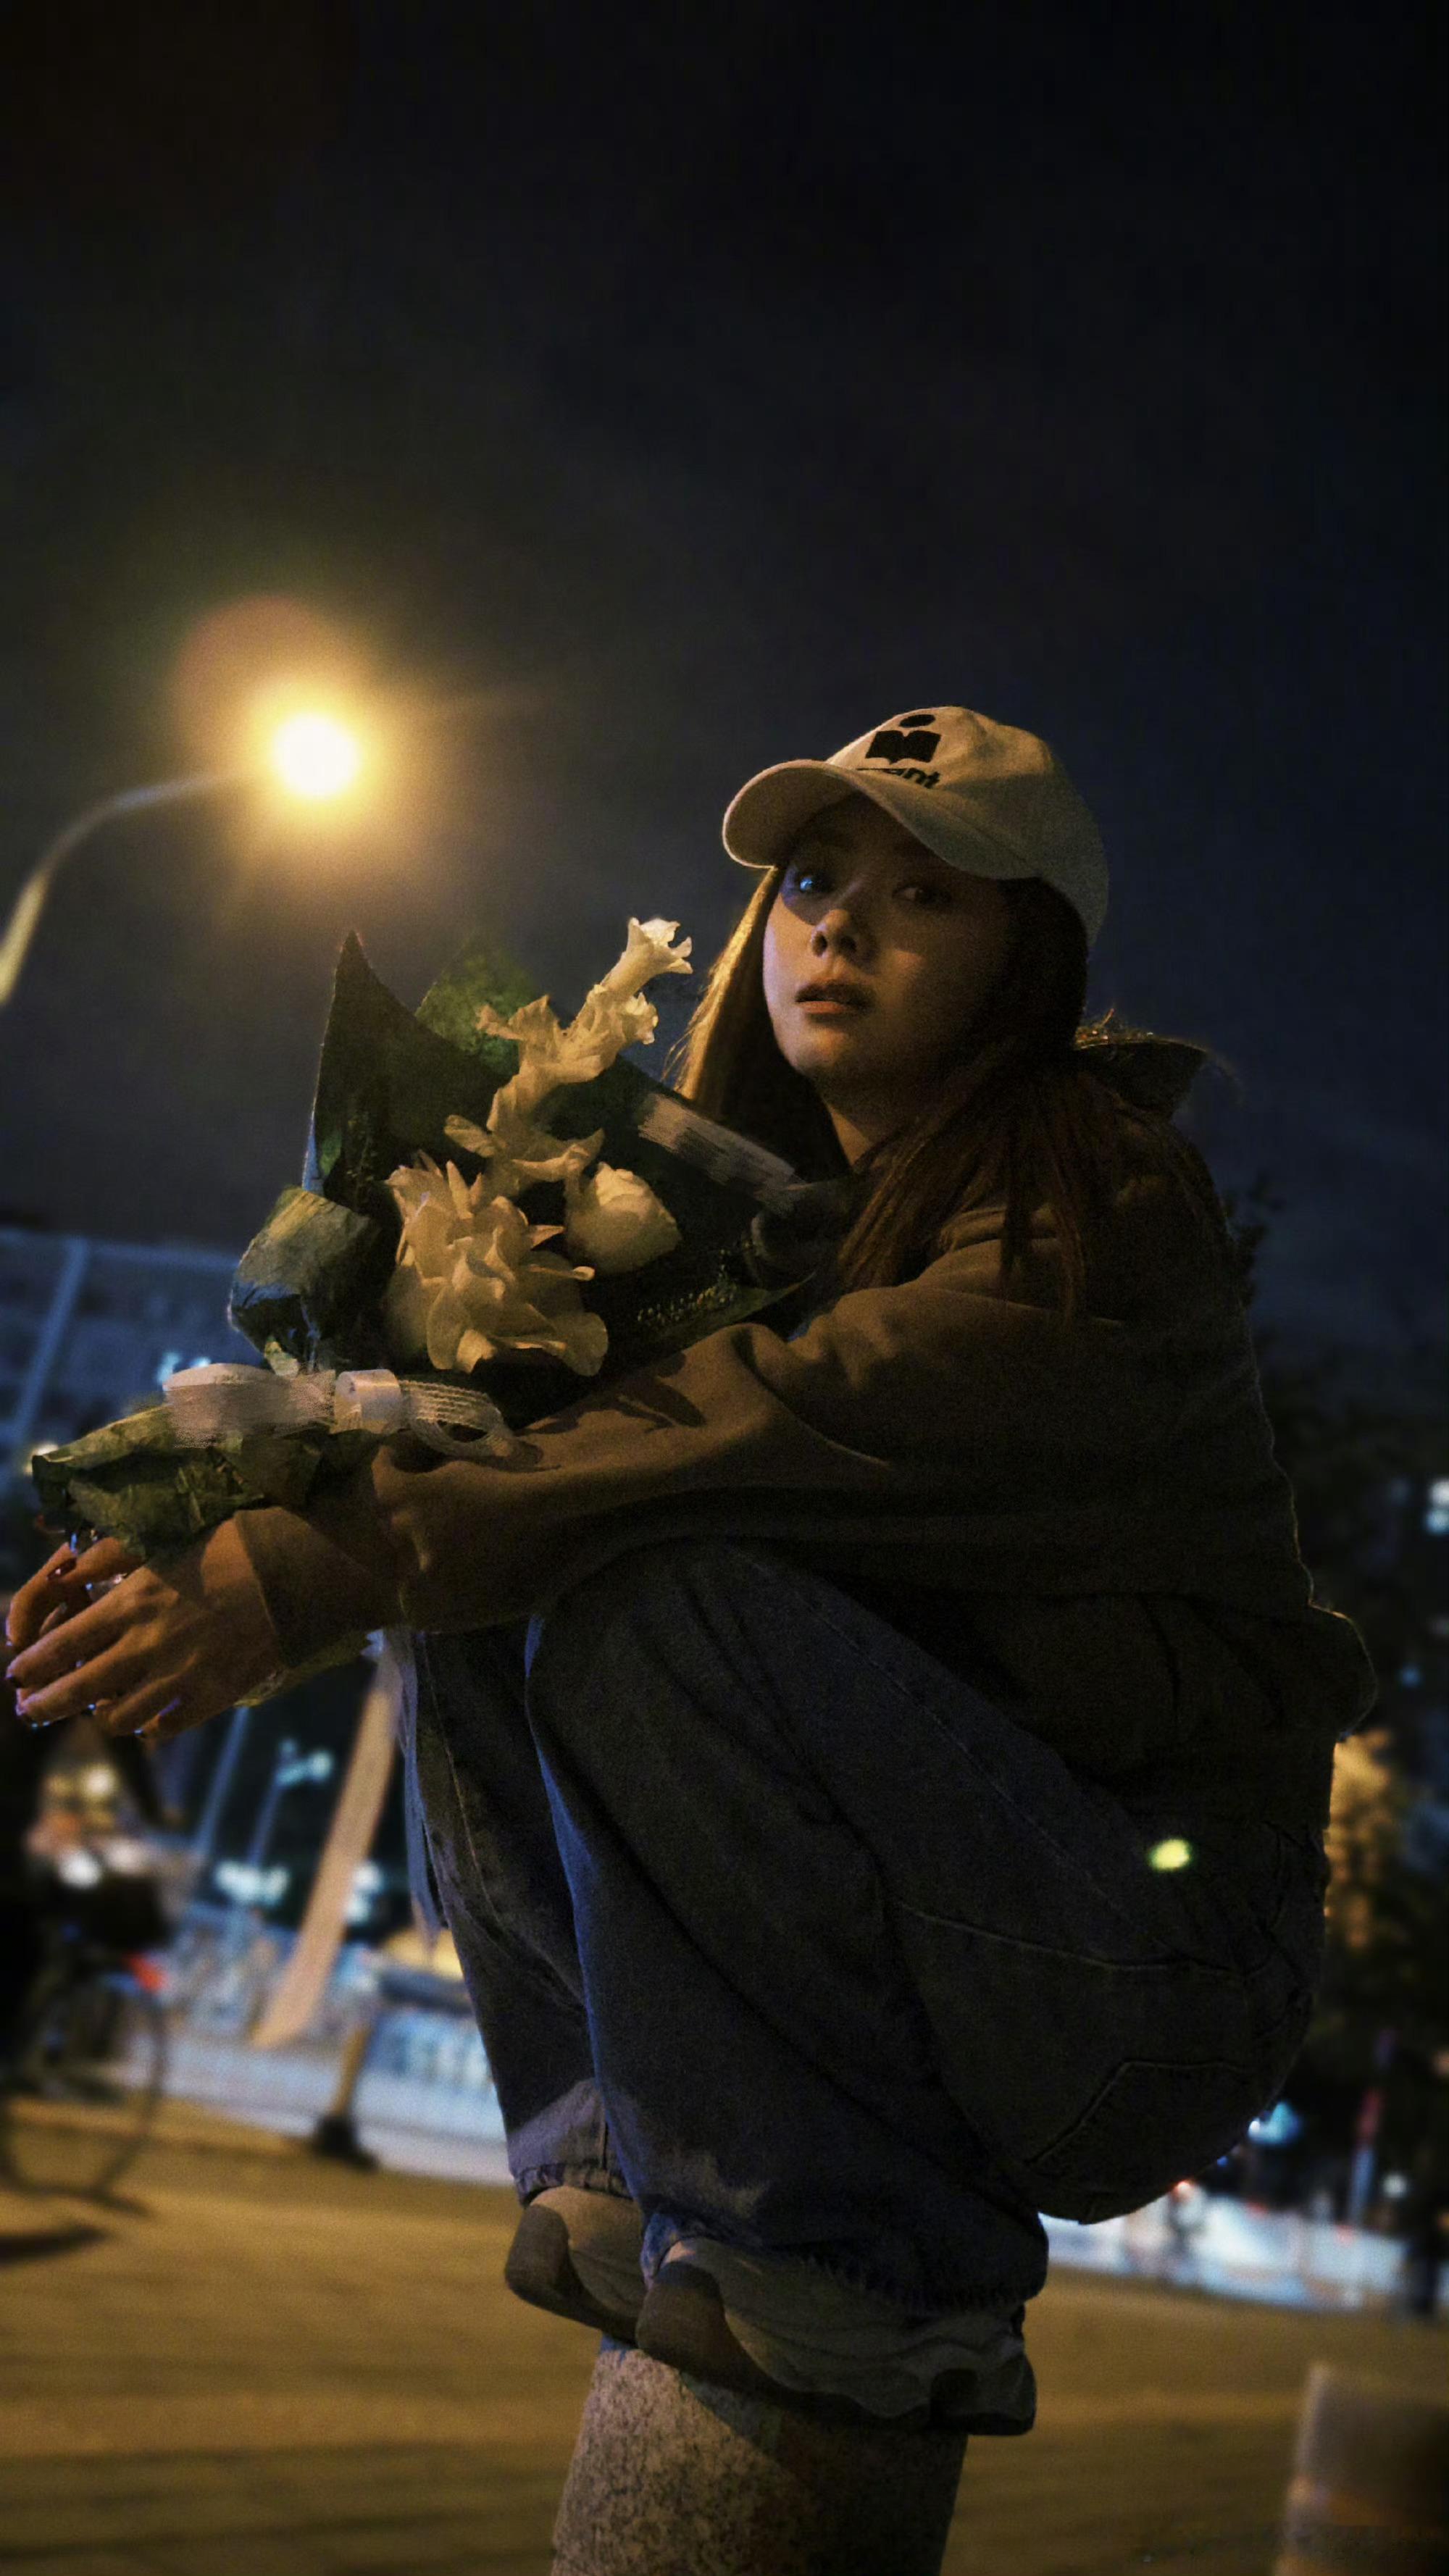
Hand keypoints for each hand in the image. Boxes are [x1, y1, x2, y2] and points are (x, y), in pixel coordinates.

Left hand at [5, 1520, 279, 1741]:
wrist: (293, 1575)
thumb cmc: (228, 1548)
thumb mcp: (161, 1544)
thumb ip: (107, 1559)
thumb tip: (63, 1572)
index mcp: (131, 1604)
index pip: (61, 1644)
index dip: (32, 1665)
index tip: (16, 1675)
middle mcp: (146, 1646)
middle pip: (77, 1688)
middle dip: (43, 1704)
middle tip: (28, 1710)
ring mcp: (178, 1678)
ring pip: (116, 1718)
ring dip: (97, 1716)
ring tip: (93, 1712)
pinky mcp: (210, 1698)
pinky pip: (162, 1728)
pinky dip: (146, 1728)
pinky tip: (144, 1720)